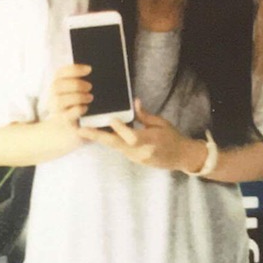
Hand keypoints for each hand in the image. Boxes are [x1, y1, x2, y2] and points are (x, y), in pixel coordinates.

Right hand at [46, 63, 92, 122]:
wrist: (63, 129)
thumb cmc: (72, 106)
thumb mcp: (73, 93)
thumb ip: (78, 82)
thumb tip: (91, 72)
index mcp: (56, 86)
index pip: (60, 73)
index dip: (74, 69)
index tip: (89, 69)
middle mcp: (53, 97)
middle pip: (58, 85)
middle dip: (76, 84)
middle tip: (90, 86)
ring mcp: (56, 110)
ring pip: (60, 100)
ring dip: (78, 97)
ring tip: (90, 97)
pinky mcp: (63, 121)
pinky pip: (68, 115)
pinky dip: (78, 109)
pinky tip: (85, 108)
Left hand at [78, 99, 205, 171]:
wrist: (181, 157)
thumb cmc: (173, 138)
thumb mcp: (162, 123)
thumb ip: (145, 115)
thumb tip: (134, 102)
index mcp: (150, 141)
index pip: (131, 137)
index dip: (120, 128)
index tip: (110, 118)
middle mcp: (141, 152)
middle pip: (116, 144)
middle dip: (97, 136)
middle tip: (81, 130)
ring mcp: (136, 158)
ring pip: (114, 147)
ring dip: (99, 138)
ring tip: (83, 130)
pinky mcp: (133, 160)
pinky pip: (118, 149)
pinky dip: (108, 141)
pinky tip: (98, 134)